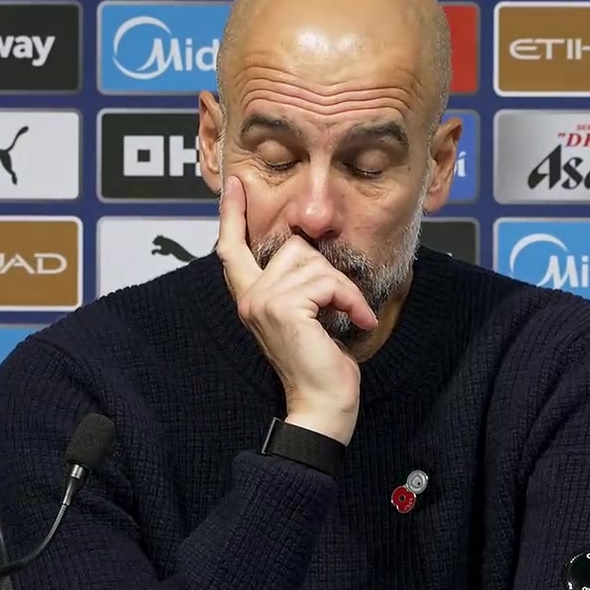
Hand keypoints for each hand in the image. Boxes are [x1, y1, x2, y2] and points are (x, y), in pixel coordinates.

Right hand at [216, 176, 377, 444]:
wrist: (323, 406)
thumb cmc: (320, 364)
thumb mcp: (305, 314)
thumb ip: (296, 283)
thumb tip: (305, 246)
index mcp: (251, 299)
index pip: (232, 249)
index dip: (232, 214)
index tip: (235, 183)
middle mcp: (249, 298)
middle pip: (293, 247)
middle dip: (328, 271)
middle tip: (344, 305)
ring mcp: (262, 302)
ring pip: (314, 262)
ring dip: (343, 289)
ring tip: (350, 316)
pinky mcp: (283, 308)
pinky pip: (326, 281)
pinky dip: (349, 299)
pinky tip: (357, 321)